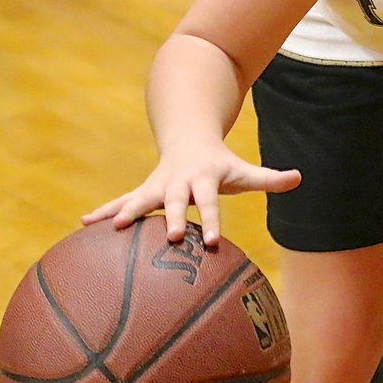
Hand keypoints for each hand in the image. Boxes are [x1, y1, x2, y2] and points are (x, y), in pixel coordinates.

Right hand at [81, 143, 300, 244]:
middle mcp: (178, 182)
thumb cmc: (220, 164)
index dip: (212, 221)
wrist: (189, 138)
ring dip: (126, 211)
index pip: (211, 202)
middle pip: (175, 201)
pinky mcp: (142, 191)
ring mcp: (157, 185)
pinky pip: (120, 202)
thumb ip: (270, 178)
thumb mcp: (244, 170)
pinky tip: (82, 225)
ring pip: (140, 199)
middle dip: (172, 218)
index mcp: (204, 179)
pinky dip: (103, 212)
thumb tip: (299, 178)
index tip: (211, 243)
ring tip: (113, 228)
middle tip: (169, 239)